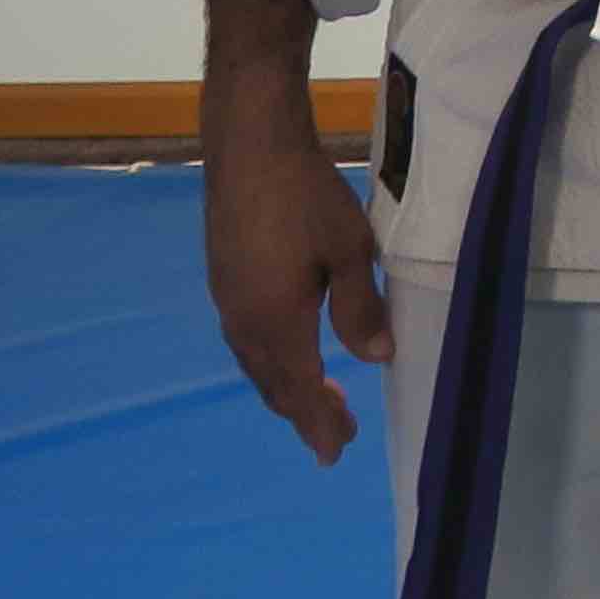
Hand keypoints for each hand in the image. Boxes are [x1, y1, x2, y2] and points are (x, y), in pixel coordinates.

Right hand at [200, 101, 390, 464]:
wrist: (248, 146)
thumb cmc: (305, 196)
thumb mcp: (350, 250)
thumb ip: (361, 307)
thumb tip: (376, 358)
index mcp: (274, 321)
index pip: (300, 389)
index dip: (318, 423)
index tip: (335, 452)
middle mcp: (242, 321)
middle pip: (273, 383)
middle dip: (305, 412)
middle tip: (337, 436)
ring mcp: (227, 300)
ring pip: (256, 363)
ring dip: (287, 387)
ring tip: (319, 401)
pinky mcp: (224, 278)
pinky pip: (247, 340)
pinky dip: (271, 362)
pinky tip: (288, 354)